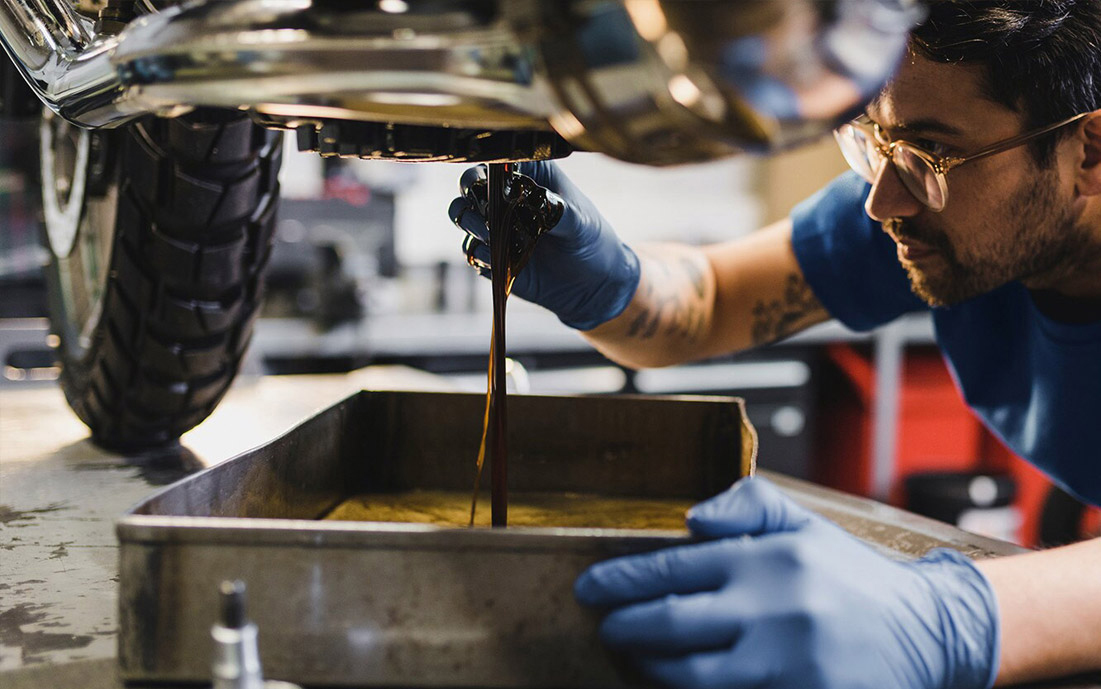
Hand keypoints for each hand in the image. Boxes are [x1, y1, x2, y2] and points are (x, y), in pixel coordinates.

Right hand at [448, 161, 639, 330]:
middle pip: (470, 184)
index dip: (488, 166)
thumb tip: (538, 200)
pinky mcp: (492, 256)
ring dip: (470, 222)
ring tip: (489, 233)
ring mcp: (497, 227)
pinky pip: (471, 251)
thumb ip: (557, 210)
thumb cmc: (591, 240)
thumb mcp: (581, 222)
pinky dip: (479, 253)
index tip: (489, 179)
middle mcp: (508, 197)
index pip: (499, 160)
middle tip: (485, 209)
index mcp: (531, 177)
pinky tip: (497, 259)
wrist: (593, 283)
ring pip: (463, 215)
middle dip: (470, 193)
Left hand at [574, 477, 999, 688]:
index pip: (673, 569)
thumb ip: (746, 506)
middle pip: (671, 625)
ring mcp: (786, 663)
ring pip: (691, 674)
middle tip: (605, 625)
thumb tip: (690, 517)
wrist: (925, 632)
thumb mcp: (804, 525)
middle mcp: (773, 611)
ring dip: (652, 666)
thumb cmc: (850, 575)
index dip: (621, 581)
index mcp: (767, 560)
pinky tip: (678, 680)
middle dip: (625, 627)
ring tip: (636, 654)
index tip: (590, 587)